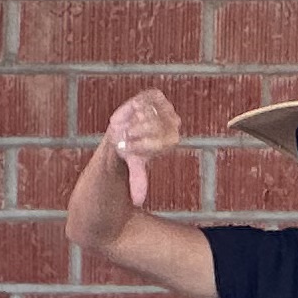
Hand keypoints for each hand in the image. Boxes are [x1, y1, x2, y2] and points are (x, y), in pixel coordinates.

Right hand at [101, 87, 183, 205]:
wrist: (128, 130)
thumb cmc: (133, 149)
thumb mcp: (134, 164)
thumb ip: (138, 179)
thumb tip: (137, 201)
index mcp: (171, 139)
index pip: (163, 141)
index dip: (142, 145)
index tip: (127, 148)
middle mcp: (173, 122)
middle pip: (156, 126)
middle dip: (138, 132)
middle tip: (125, 137)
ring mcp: (165, 107)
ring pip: (149, 112)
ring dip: (134, 120)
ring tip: (124, 127)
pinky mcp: (155, 95)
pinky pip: (145, 99)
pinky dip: (133, 106)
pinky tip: (126, 115)